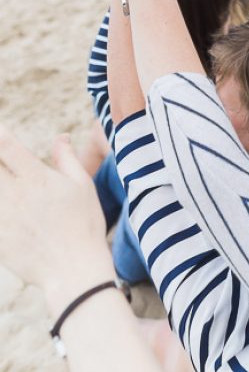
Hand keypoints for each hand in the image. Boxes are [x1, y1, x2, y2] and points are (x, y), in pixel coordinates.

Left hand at [0, 128, 112, 301]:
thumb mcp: (82, 185)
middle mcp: (14, 194)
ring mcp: (2, 217)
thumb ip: (66, 158)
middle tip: (2, 165)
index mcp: (37, 178)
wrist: (73, 269)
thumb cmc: (84, 224)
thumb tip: (61, 137)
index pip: (7, 147)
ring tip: (7, 189)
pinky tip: (5, 208)